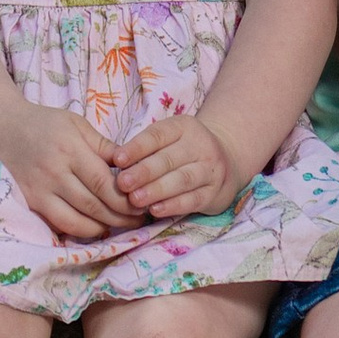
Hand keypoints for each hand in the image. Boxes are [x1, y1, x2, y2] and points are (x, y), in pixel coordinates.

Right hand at [0, 103, 134, 241]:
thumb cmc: (43, 123)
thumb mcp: (76, 124)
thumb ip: (103, 146)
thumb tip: (134, 167)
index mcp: (69, 149)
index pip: (103, 182)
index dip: (126, 198)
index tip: (143, 202)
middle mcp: (53, 172)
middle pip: (93, 205)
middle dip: (121, 216)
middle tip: (140, 219)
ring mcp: (38, 190)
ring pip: (76, 221)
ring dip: (103, 228)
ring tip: (121, 225)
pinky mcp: (28, 202)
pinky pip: (58, 224)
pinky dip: (80, 230)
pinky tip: (95, 226)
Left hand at [113, 110, 240, 223]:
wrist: (226, 160)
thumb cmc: (183, 151)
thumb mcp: (169, 140)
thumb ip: (144, 150)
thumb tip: (112, 164)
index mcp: (183, 127)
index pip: (158, 136)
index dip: (137, 148)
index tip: (117, 160)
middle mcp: (200, 145)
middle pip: (169, 159)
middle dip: (143, 172)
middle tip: (122, 184)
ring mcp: (210, 169)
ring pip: (182, 179)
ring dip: (157, 190)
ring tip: (135, 200)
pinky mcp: (215, 192)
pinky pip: (193, 199)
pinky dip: (173, 205)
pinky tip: (155, 210)